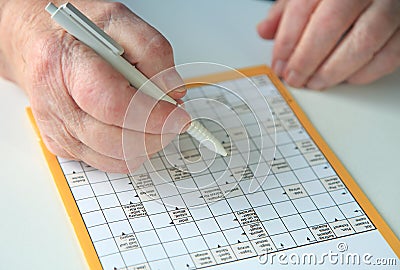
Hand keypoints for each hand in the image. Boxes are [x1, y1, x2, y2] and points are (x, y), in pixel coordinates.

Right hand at [0, 0, 189, 171]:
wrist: (37, 41)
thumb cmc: (75, 31)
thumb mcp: (119, 20)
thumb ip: (153, 51)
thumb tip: (172, 90)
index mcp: (64, 63)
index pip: (113, 105)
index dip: (152, 116)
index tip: (177, 116)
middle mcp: (54, 101)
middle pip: (114, 139)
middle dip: (155, 135)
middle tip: (173, 120)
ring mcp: (56, 128)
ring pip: (113, 158)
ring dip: (146, 144)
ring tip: (155, 121)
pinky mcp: (62, 145)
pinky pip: (106, 163)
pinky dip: (130, 151)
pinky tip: (134, 129)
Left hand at [257, 0, 399, 89]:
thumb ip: (287, 10)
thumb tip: (264, 31)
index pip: (303, 8)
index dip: (286, 41)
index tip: (278, 64)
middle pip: (330, 26)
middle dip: (306, 60)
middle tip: (294, 78)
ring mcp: (391, 6)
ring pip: (362, 42)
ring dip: (332, 71)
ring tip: (315, 83)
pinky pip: (389, 55)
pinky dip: (364, 73)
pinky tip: (345, 79)